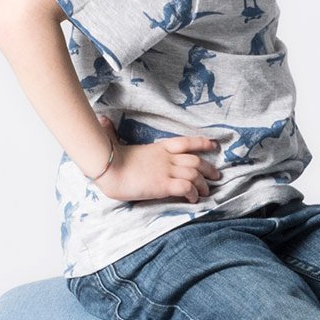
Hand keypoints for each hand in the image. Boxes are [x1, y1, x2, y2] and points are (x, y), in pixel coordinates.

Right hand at [93, 134, 221, 204]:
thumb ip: (112, 132)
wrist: (107, 167)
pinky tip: (193, 200)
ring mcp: (166, 171)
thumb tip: (102, 120)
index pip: (186, 142)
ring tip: (207, 192)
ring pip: (195, 175)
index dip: (202, 143)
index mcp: (158, 147)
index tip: (214, 145)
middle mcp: (166, 158)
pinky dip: (193, 194)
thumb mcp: (113, 141)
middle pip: (196, 161)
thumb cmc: (107, 157)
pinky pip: (186, 188)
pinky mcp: (163, 185)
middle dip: (209, 169)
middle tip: (216, 176)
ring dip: (204, 185)